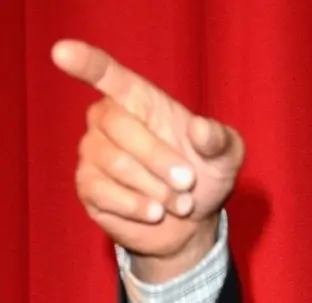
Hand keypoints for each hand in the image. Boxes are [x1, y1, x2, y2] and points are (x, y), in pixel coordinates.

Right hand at [52, 39, 244, 281]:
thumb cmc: (207, 175)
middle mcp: (109, 120)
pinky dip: (137, 205)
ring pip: (115, 163)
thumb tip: (201, 128)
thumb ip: (219, 140)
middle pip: (120, 127)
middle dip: (160, 159)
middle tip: (188, 182)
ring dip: (156, 188)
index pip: (108, 75)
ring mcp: (93, 152)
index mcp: (141, 101)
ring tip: (180, 202)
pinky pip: (103, 191)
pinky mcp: (88, 185)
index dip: (86, 63)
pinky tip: (155, 212)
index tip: (62, 51)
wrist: (193, 222)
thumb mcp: (227, 156)